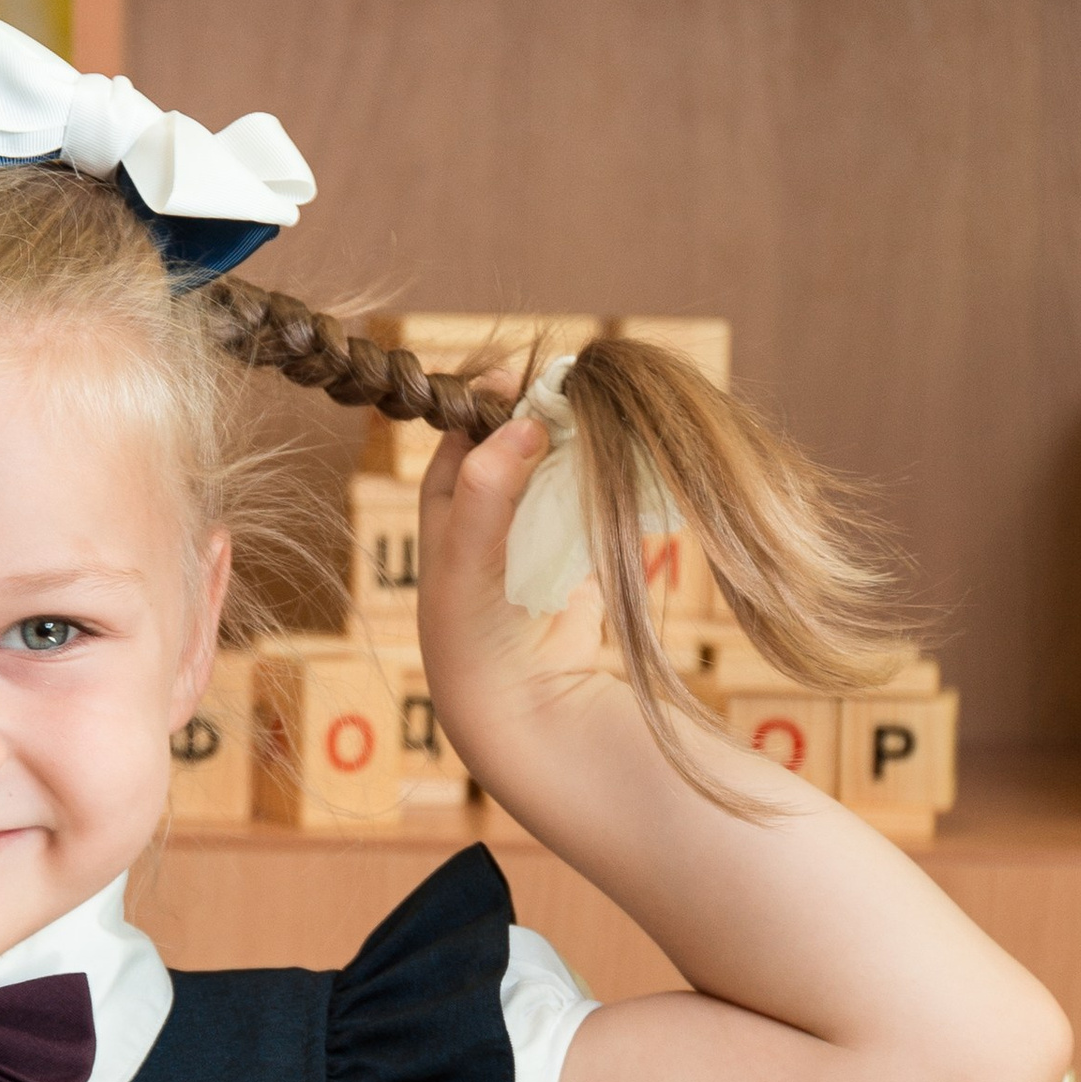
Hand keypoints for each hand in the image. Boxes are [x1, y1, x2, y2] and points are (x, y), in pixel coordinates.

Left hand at [414, 414, 614, 797]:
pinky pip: (596, 504)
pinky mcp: (580, 556)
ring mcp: (537, 534)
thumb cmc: (472, 632)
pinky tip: (633, 459)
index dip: (490, 401)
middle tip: (579, 388)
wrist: (523, 707)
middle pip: (520, 445)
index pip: (464, 434)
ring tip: (607, 415)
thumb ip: (488, 487)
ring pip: (561, 470)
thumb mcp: (466, 556)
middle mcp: (490, 515)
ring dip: (583, 445)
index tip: (521, 375)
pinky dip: (612, 481)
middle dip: (548, 416)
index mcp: (447, 506)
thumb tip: (521, 421)